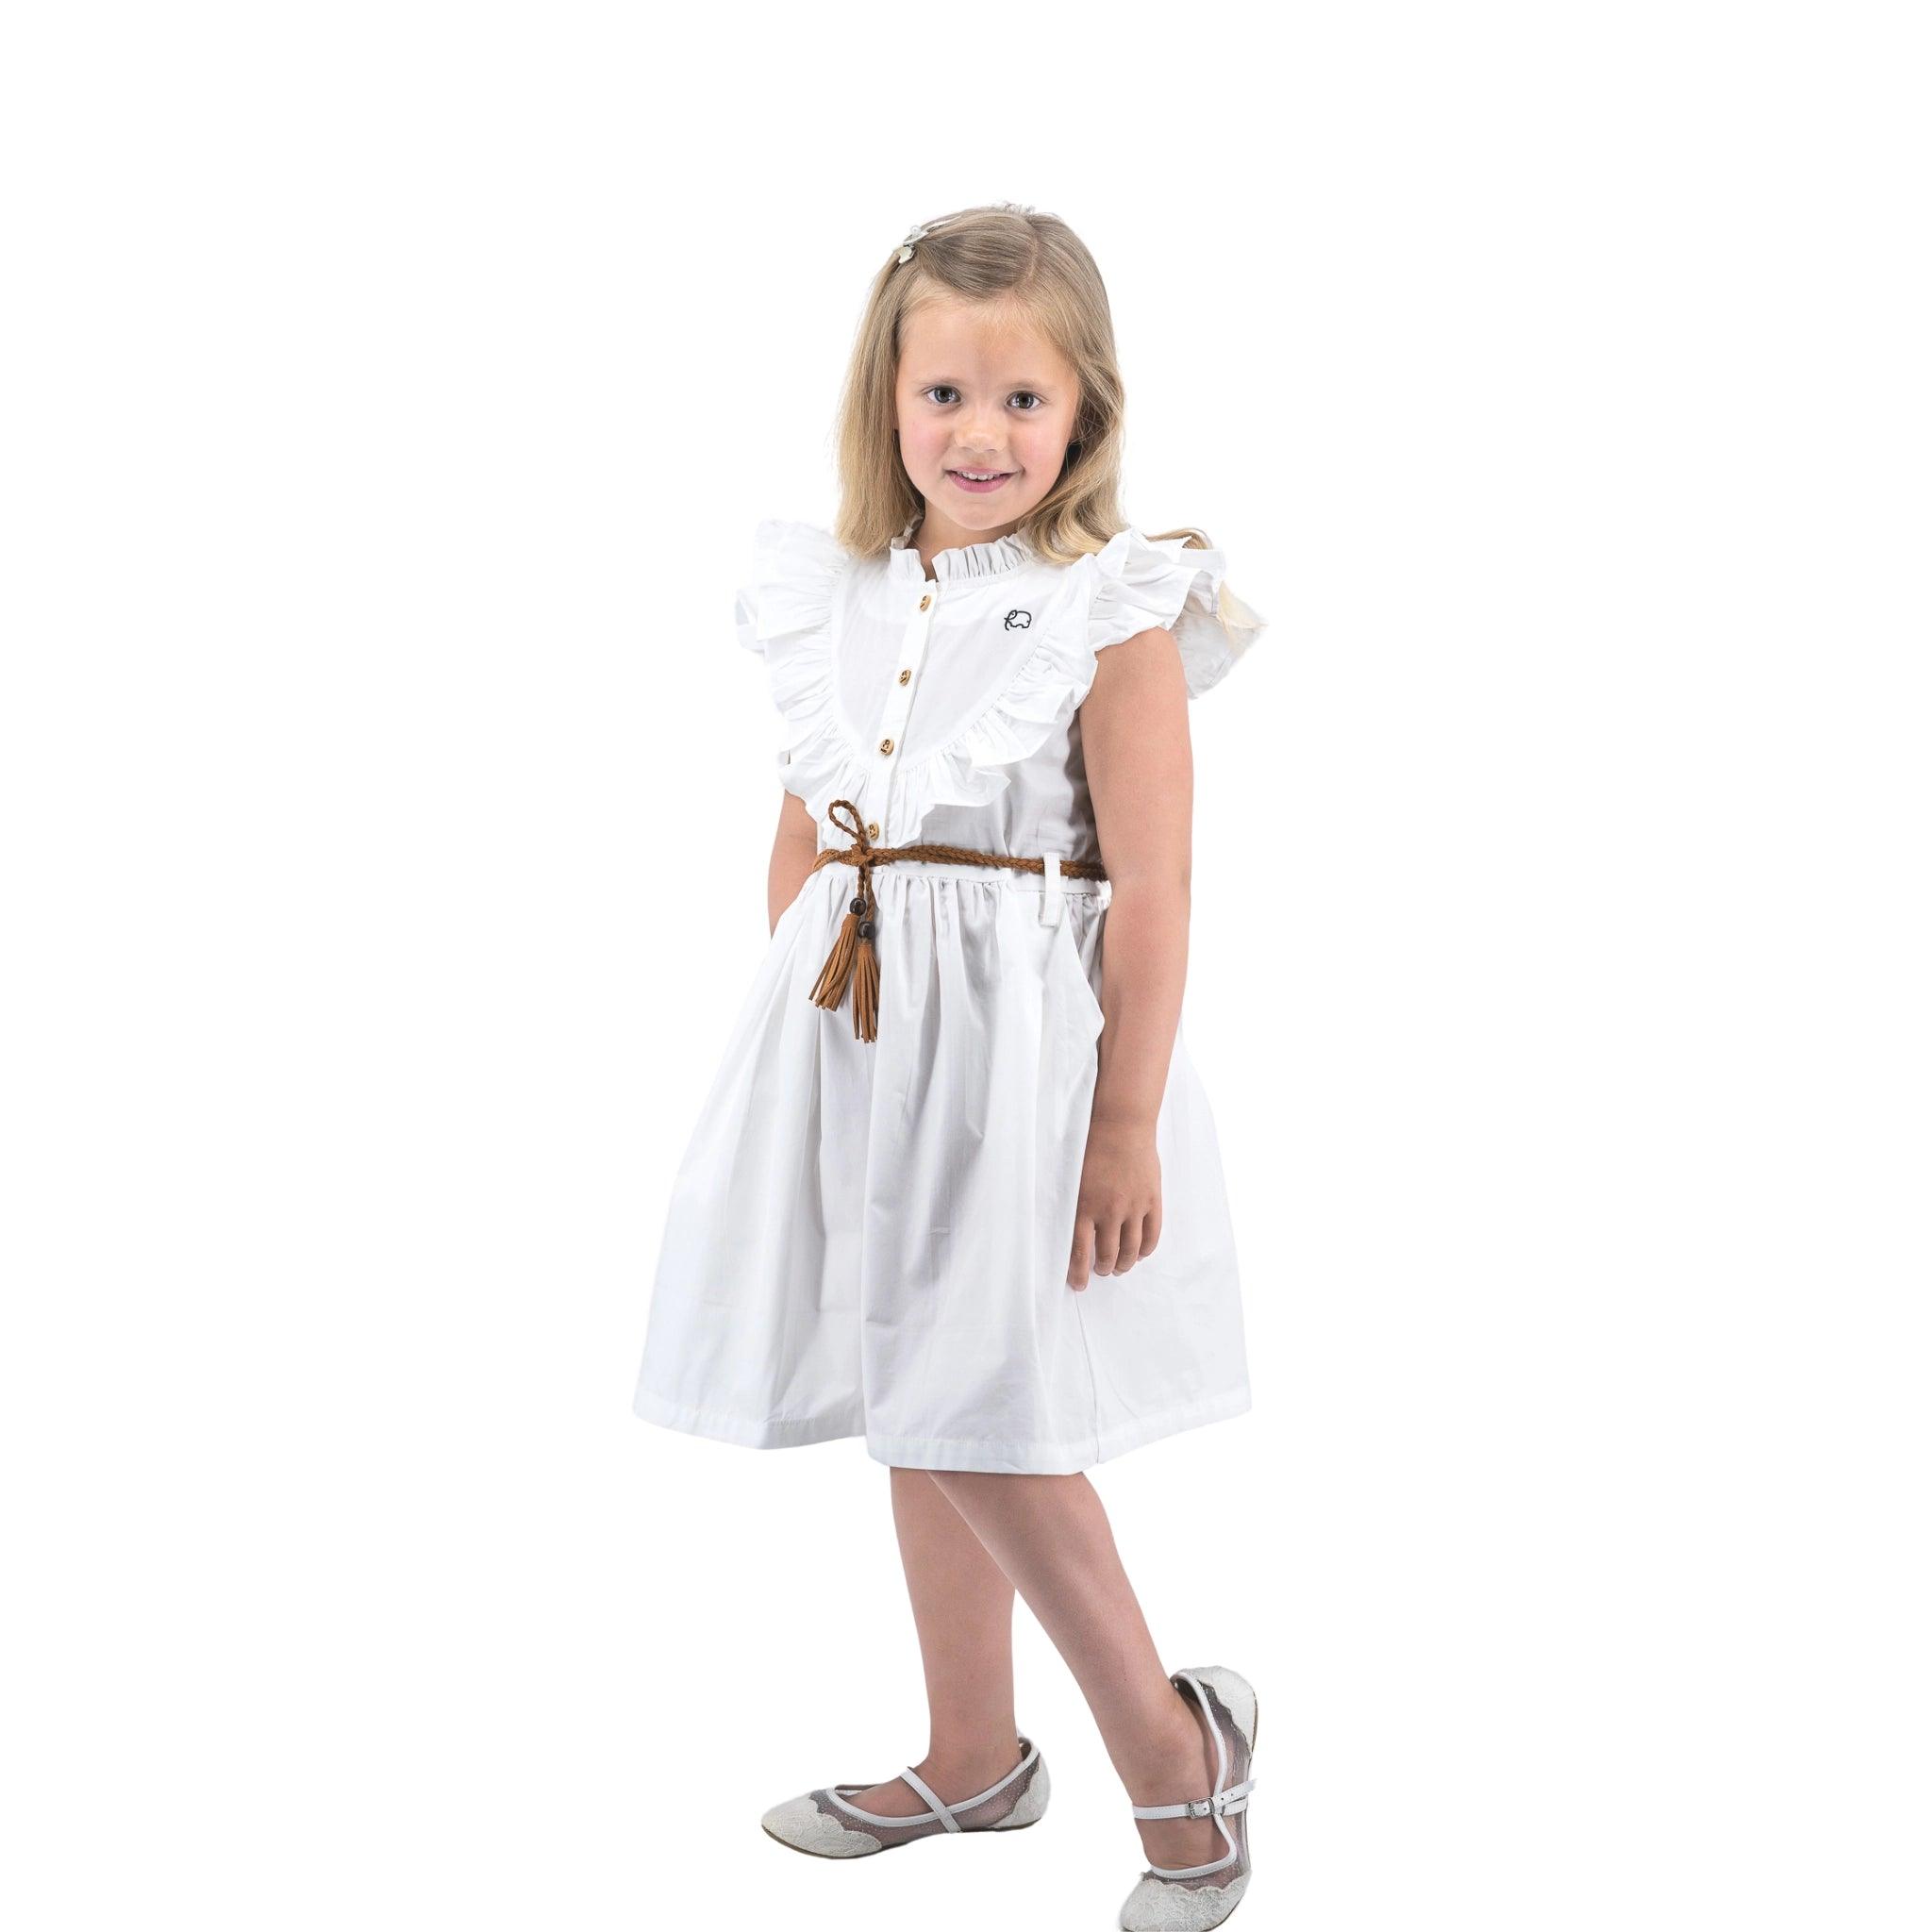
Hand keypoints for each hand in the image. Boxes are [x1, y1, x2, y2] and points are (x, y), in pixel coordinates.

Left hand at [1066, 1117, 1161, 1289]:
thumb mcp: (1071, 1177)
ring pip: (1131, 1250)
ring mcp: (1133, 1206)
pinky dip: (1146, 1249)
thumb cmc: (1091, 1147)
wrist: (1121, 1124)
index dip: (1079, 1274)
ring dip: (1125, 1264)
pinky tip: (1141, 1253)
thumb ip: (1071, 1205)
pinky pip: (1152, 1234)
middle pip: (1108, 1255)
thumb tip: (1064, 1230)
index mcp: (1084, 1207)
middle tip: (1101, 1271)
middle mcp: (1109, 1211)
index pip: (1080, 1253)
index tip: (1078, 1285)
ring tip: (1120, 1267)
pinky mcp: (1151, 1200)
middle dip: (1103, 1269)